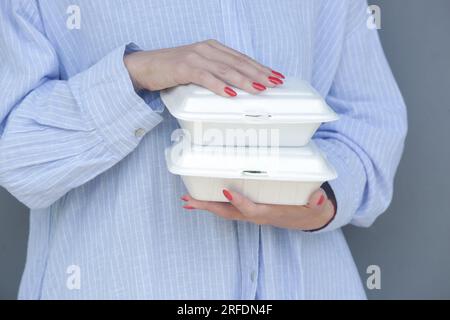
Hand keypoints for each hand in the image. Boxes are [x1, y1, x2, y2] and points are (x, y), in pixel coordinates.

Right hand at [124, 39, 284, 96]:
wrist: (145, 66)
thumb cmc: (173, 70)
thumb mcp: (199, 67)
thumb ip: (216, 72)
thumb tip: (236, 87)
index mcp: (213, 48)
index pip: (241, 58)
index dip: (260, 67)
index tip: (275, 75)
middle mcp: (207, 49)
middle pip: (238, 62)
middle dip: (259, 73)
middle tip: (275, 83)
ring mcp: (196, 57)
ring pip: (225, 69)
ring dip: (244, 80)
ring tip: (259, 88)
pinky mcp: (184, 68)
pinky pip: (205, 77)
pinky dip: (219, 86)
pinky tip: (231, 93)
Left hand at [181, 188, 335, 230]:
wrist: (308, 217)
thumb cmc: (309, 207)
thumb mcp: (317, 204)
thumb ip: (316, 201)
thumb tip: (318, 197)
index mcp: (271, 213)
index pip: (252, 210)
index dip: (240, 203)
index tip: (226, 192)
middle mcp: (257, 215)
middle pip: (229, 214)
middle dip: (208, 207)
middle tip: (188, 201)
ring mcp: (251, 213)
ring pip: (225, 211)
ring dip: (206, 206)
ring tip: (188, 200)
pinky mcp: (249, 209)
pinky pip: (228, 208)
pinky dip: (214, 204)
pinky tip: (204, 198)